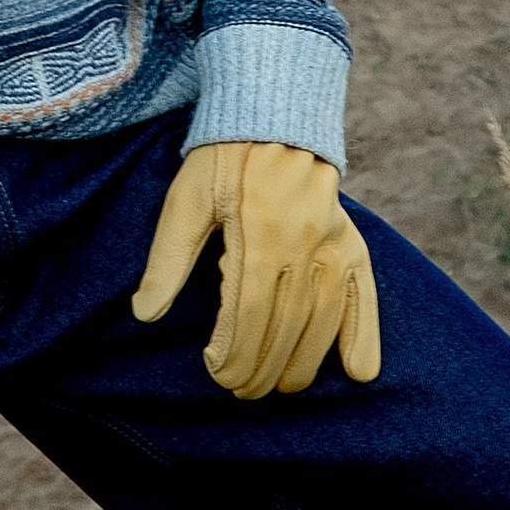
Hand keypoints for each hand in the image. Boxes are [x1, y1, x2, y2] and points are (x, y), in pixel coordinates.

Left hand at [129, 142, 380, 397]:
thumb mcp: (185, 198)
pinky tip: (358, 372)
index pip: (248, 311)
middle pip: (286, 324)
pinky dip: (364, 336)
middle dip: (263, 366)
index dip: (234, 351)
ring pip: (324, 320)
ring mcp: (334, 245)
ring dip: (302, 363)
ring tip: (279, 387)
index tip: (216, 372)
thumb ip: (168, 257)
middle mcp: (304, 242)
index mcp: (260, 231)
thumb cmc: (222, 161)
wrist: (275, 118)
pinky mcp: (352, 244)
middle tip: (242, 391)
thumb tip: (145, 313)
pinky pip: (364, 297)